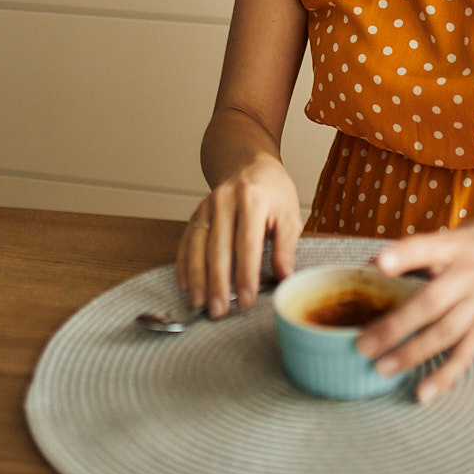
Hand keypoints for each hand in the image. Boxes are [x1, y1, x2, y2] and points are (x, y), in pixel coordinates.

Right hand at [176, 154, 302, 318]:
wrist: (247, 162)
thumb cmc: (272, 190)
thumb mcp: (290, 213)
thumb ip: (286, 246)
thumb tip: (285, 277)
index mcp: (253, 199)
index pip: (248, 243)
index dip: (246, 274)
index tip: (246, 300)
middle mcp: (226, 200)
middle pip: (218, 247)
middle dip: (217, 282)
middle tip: (218, 311)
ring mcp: (207, 206)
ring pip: (198, 245)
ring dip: (196, 277)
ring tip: (198, 304)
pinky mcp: (197, 213)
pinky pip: (186, 240)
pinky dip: (183, 264)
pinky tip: (185, 285)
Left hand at [356, 212, 473, 403]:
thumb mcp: (455, 233)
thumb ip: (417, 252)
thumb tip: (369, 266)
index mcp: (456, 246)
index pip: (428, 247)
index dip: (404, 255)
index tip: (379, 264)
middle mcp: (468, 275)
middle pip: (430, 302)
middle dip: (395, 326)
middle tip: (362, 344)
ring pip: (444, 333)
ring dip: (412, 353)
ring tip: (381, 368)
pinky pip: (466, 353)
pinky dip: (445, 375)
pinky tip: (424, 392)